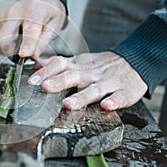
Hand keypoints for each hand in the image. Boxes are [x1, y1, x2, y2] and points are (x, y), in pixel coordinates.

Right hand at [0, 0, 65, 59]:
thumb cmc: (50, 12)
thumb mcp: (54, 27)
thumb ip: (42, 43)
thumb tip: (32, 56)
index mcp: (35, 8)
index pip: (29, 28)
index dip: (26, 44)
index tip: (24, 55)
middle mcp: (17, 9)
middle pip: (6, 37)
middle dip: (12, 52)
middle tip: (23, 59)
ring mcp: (7, 13)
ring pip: (3, 39)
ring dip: (12, 48)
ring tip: (25, 46)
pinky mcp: (2, 18)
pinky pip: (4, 36)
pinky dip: (12, 42)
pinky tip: (21, 38)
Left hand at [28, 52, 147, 109]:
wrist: (134, 62)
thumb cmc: (101, 66)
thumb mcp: (79, 61)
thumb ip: (59, 65)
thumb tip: (36, 64)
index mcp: (79, 65)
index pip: (60, 64)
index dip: (46, 71)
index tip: (32, 80)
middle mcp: (91, 73)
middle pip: (74, 75)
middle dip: (58, 81)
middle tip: (45, 87)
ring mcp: (109, 82)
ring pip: (94, 89)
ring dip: (81, 96)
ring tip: (68, 103)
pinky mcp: (125, 91)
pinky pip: (120, 96)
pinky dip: (114, 101)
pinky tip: (106, 106)